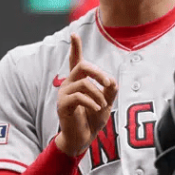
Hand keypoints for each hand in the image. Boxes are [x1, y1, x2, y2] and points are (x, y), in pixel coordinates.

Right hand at [55, 33, 118, 156]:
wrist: (82, 139)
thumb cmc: (92, 120)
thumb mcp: (106, 103)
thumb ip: (109, 91)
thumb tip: (112, 80)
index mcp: (79, 81)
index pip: (76, 60)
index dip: (75, 47)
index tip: (74, 34)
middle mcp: (69, 83)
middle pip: (82, 66)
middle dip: (98, 73)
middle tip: (109, 84)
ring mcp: (64, 93)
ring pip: (83, 82)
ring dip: (97, 94)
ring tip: (102, 105)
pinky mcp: (62, 104)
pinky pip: (78, 96)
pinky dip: (91, 102)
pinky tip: (96, 109)